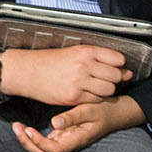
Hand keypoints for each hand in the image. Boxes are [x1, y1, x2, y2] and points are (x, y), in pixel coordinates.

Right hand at [0, 44, 130, 108]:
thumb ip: (99, 59)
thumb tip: (125, 70)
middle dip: (115, 79)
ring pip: (108, 90)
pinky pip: (95, 100)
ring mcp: (79, 82)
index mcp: (85, 51)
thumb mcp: (74, 52)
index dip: (119, 65)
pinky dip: (94, 98)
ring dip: (106, 90)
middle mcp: (84, 66)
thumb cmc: (50, 61)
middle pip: (116, 76)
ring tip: (95, 86)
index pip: (118, 59)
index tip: (115, 67)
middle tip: (105, 79)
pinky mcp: (73, 97)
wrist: (26, 71)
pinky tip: (86, 93)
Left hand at [13, 93, 143, 151]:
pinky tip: (26, 126)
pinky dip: (33, 136)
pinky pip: (46, 141)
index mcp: (76, 140)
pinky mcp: (65, 134)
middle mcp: (70, 143)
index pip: (52, 150)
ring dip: (28, 140)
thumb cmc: (106, 109)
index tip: (29, 129)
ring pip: (43, 149)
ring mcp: (67, 139)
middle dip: (27, 143)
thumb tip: (54, 122)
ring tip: (18, 126)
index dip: (38, 143)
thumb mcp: (91, 109)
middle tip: (16, 126)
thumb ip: (73, 116)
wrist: (118, 111)